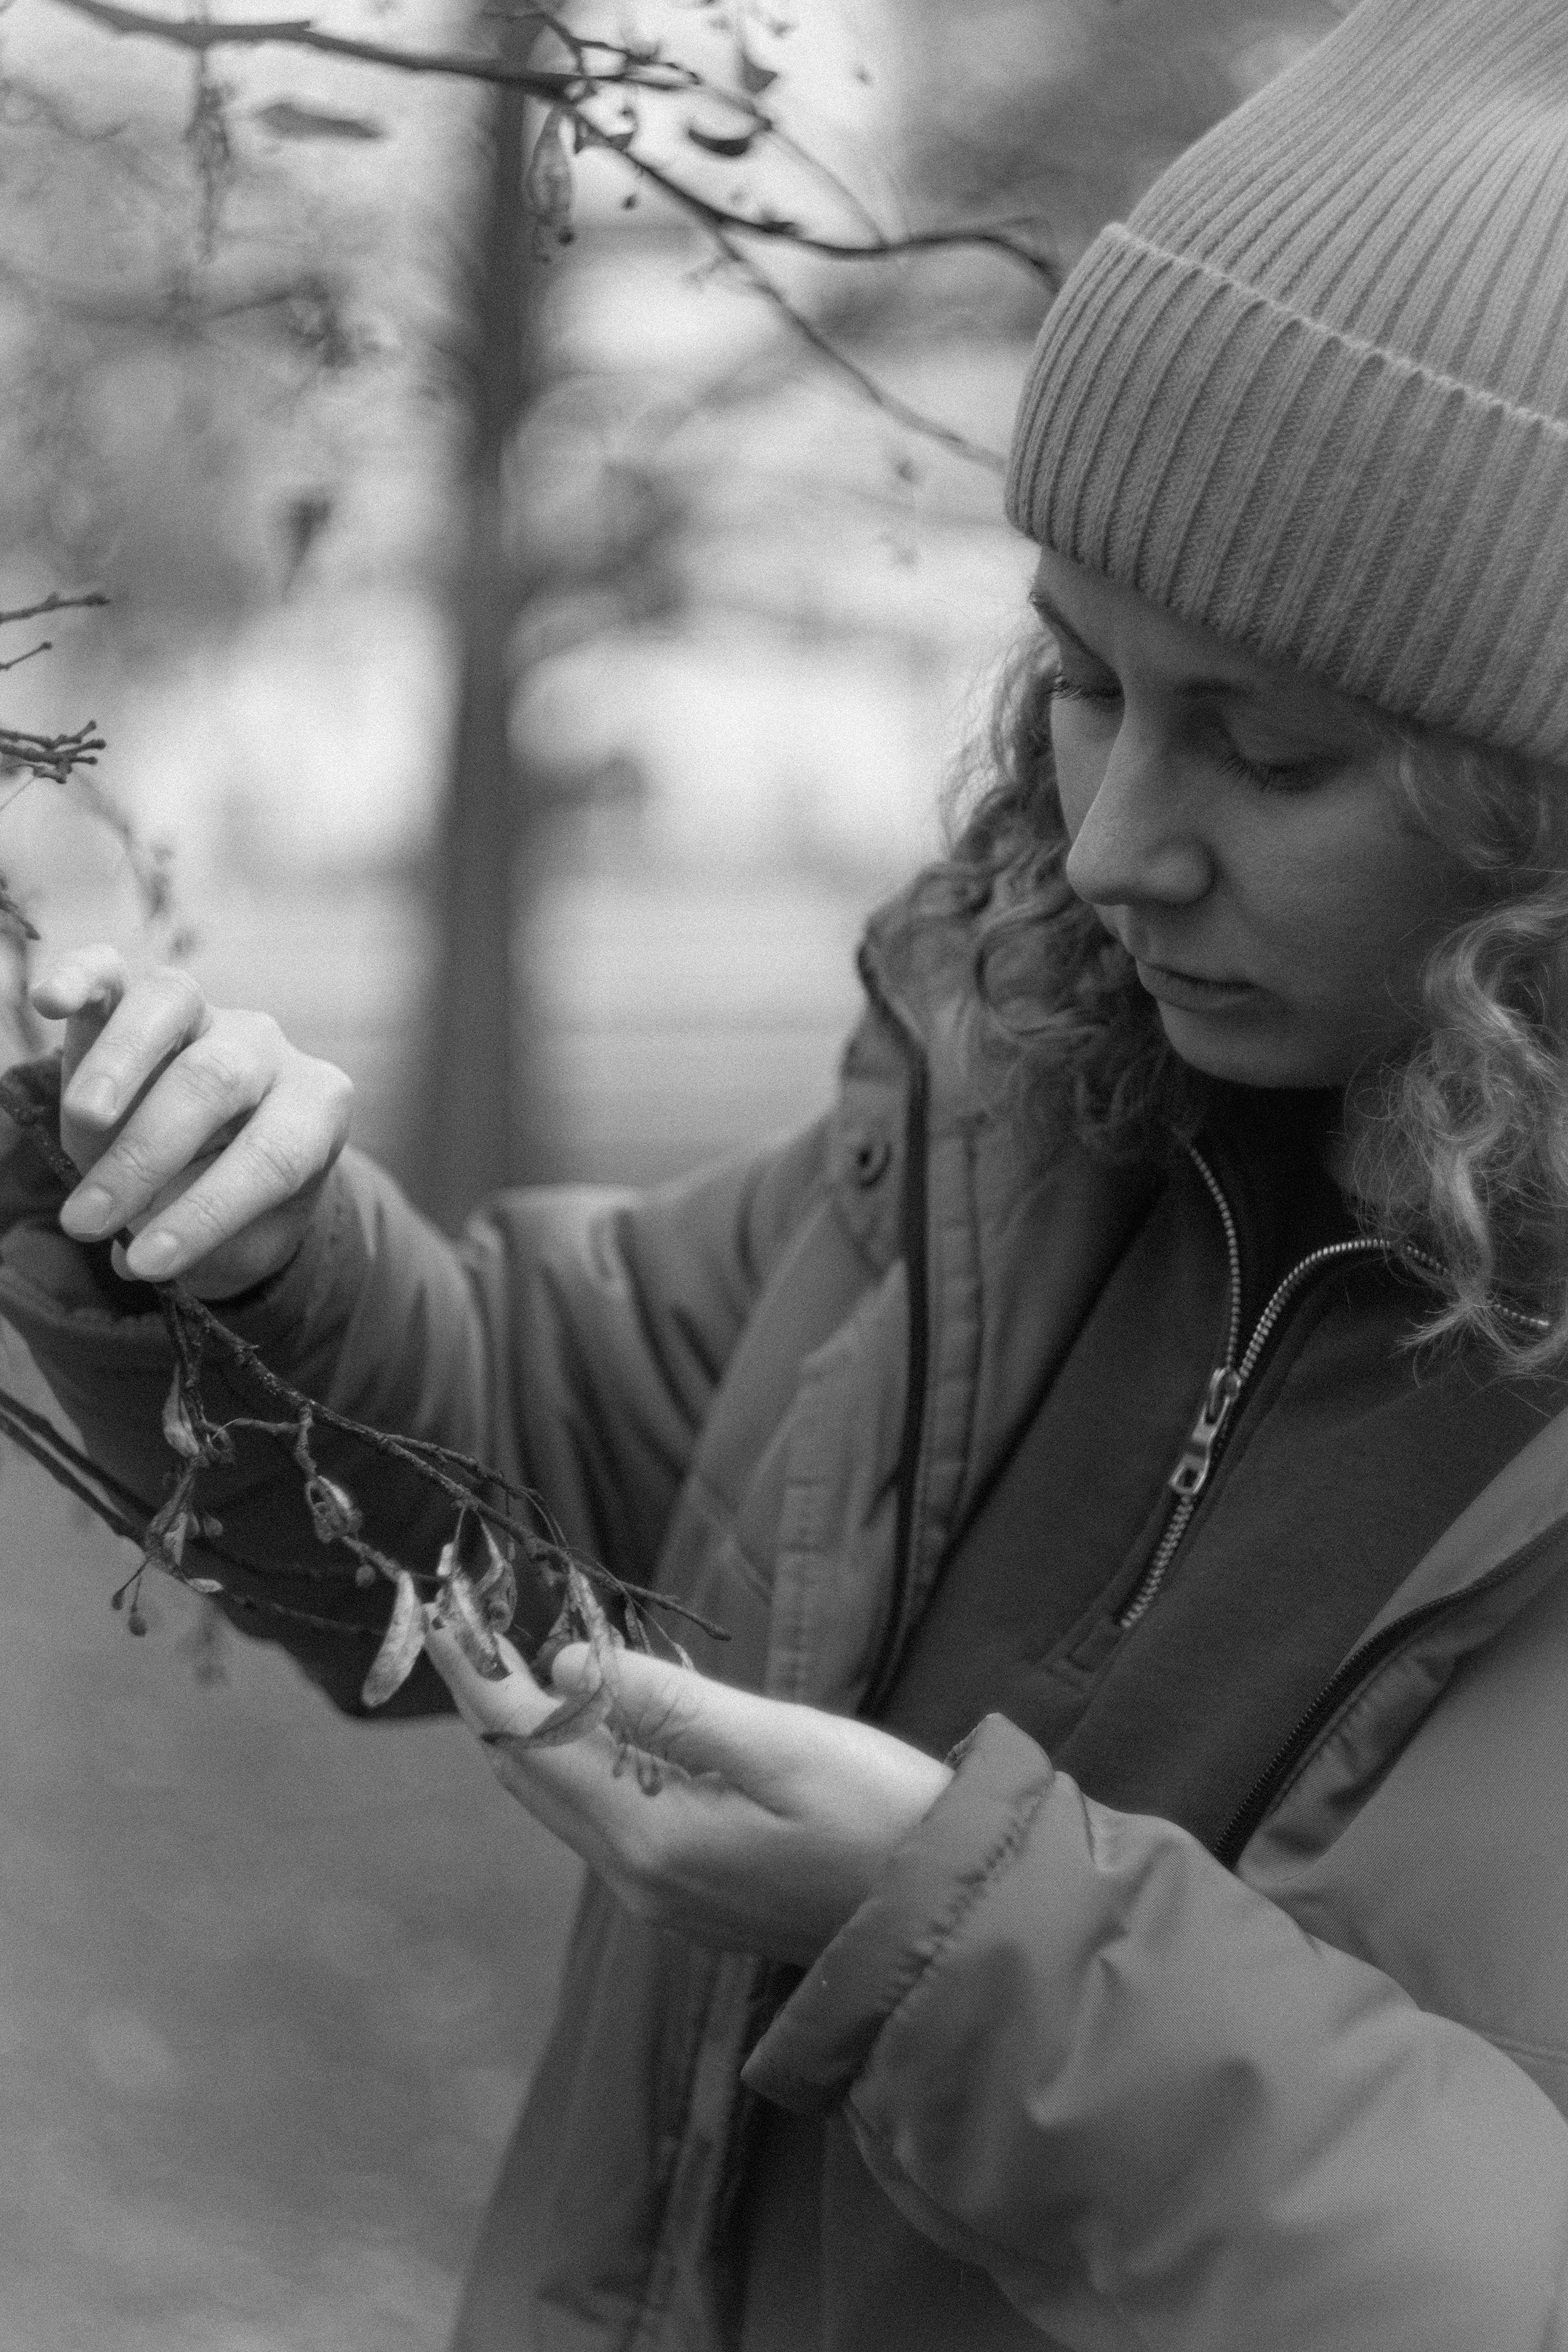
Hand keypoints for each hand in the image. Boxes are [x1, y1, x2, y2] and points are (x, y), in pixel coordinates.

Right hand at [25, 944, 352, 1298]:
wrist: (223, 1154)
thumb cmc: (237, 1202)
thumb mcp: (242, 1241)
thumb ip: (205, 1246)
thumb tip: (133, 1251)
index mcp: (316, 1108)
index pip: (272, 1157)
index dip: (207, 1214)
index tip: (148, 1264)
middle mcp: (267, 1048)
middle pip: (215, 1081)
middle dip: (146, 1156)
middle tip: (87, 1221)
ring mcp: (207, 1012)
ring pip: (170, 1006)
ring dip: (119, 1066)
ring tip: (80, 1120)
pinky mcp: (142, 995)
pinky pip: (113, 970)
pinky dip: (81, 976)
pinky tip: (48, 1003)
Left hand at [423, 1622, 952, 1965]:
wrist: (944, 1919)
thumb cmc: (880, 1819)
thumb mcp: (781, 1745)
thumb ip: (668, 1706)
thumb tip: (566, 1664)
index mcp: (650, 1838)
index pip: (530, 1742)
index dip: (480, 1672)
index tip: (441, 1609)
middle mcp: (638, 1875)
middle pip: (530, 1773)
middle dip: (492, 1692)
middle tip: (464, 1612)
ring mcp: (661, 1890)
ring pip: (563, 1794)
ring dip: (532, 1722)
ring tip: (507, 1646)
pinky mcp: (689, 1889)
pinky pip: (604, 1811)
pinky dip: (580, 1753)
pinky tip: (592, 1708)